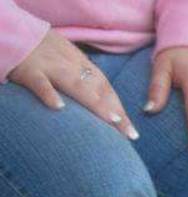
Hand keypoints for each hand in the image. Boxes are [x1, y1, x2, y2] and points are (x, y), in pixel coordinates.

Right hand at [9, 31, 138, 138]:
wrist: (16, 33)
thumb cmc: (44, 55)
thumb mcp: (68, 65)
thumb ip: (83, 82)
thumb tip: (101, 107)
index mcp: (82, 66)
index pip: (106, 90)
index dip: (120, 109)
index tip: (132, 133)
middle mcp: (72, 67)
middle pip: (99, 89)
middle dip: (116, 111)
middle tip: (130, 134)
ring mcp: (51, 68)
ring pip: (77, 85)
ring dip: (96, 102)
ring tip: (113, 120)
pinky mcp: (29, 71)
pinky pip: (40, 83)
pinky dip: (49, 94)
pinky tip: (58, 108)